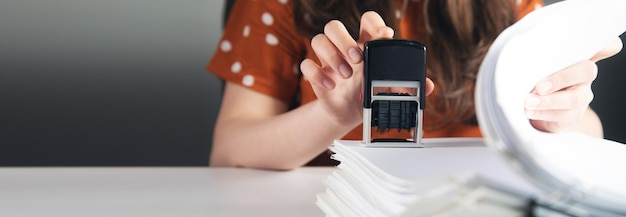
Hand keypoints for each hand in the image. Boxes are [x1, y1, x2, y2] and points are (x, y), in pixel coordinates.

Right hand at [300, 11, 433, 127]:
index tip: (383, 35)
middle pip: (335, 26)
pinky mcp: (316, 75)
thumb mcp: (388, 91)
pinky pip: (307, 65)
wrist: (349, 115)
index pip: (367, 22)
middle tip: (357, 59)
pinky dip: (317, 75)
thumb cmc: (368, 95)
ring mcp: (327, 60)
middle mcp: (344, 49)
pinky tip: (330, 86)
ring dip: (332, 55)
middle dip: (345, 39)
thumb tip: (429, 86)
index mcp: (364, 46)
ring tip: (345, 75)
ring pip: (318, 39)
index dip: (373, 24)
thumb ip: (407, 86)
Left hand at [526, 38, 622, 132]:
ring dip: (548, 101)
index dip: (605, 45)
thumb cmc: (538, 77)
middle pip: (585, 71)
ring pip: (573, 99)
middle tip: (539, 86)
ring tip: (528, 101)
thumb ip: (539, 54)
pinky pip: (562, 116)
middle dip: (561, 78)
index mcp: (579, 58)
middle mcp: (584, 75)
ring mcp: (581, 96)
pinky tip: (529, 111)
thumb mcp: (538, 62)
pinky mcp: (572, 115)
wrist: (538, 107)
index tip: (604, 44)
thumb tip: (532, 45)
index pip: (601, 46)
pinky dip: (543, 114)